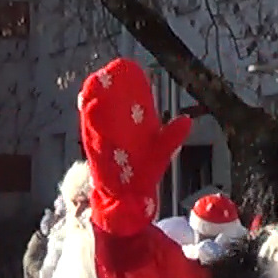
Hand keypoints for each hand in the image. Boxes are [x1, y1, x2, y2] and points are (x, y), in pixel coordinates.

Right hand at [77, 58, 192, 235]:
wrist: (127, 208)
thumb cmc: (139, 177)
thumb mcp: (158, 154)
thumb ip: (169, 138)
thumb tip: (186, 119)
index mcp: (122, 134)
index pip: (118, 107)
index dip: (117, 88)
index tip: (120, 69)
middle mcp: (109, 140)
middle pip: (102, 114)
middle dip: (100, 96)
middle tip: (102, 76)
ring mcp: (102, 154)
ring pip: (95, 130)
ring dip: (92, 115)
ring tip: (91, 97)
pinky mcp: (99, 170)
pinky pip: (95, 153)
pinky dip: (94, 141)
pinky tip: (92, 130)